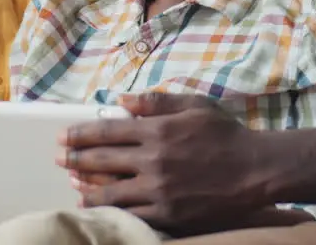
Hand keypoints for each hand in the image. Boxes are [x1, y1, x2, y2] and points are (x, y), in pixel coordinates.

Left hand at [58, 92, 265, 234]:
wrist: (255, 171)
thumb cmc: (226, 134)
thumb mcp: (195, 105)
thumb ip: (157, 102)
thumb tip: (121, 100)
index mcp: (158, 131)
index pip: (107, 131)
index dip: (81, 135)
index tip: (63, 137)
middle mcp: (154, 160)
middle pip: (102, 161)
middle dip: (75, 159)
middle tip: (59, 159)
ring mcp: (159, 190)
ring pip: (110, 192)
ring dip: (86, 187)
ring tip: (73, 184)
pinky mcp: (169, 214)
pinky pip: (131, 214)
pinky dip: (110, 210)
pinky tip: (98, 207)